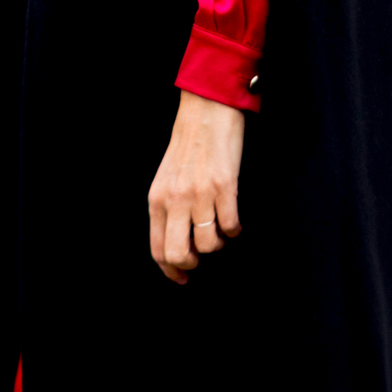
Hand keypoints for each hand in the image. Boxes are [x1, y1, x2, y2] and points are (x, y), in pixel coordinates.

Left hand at [148, 89, 245, 284]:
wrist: (205, 113)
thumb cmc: (187, 148)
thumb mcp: (166, 180)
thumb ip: (167, 209)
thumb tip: (176, 243)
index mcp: (157, 199)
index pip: (157, 248)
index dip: (170, 270)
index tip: (182, 278)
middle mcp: (175, 199)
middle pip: (178, 253)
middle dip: (191, 264)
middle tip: (201, 256)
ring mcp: (200, 194)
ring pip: (208, 244)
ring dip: (217, 243)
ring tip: (219, 228)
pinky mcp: (224, 186)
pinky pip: (230, 226)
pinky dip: (234, 229)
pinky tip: (233, 220)